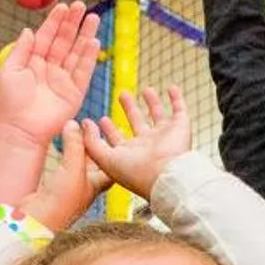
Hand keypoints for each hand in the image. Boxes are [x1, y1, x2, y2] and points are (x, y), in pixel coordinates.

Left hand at [0, 1, 102, 149]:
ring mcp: (62, 81)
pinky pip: (84, 72)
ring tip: (93, 18)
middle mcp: (49, 69)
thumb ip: (21, 49)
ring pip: (76, 53)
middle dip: (73, 24)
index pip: (46, 37)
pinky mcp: (74, 93)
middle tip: (82, 5)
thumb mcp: (9, 70)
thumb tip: (29, 30)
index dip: (55, 21)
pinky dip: (89, 57)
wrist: (19, 129)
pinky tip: (94, 41)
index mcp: (32, 62)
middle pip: (64, 41)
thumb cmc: (9, 103)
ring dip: (85, 35)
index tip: (63, 6)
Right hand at [26, 128, 107, 233]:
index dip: (111, 145)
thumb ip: (74, 145)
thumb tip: (73, 123)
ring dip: (77, 147)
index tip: (106, 128)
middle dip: (92, 142)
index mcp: (98, 184)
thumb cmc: (62, 201)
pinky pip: (63, 166)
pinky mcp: (56, 188)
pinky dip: (64, 154)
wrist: (37, 222)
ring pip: (78, 162)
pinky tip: (60, 145)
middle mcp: (87, 186)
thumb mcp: (73, 168)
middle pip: (94, 160)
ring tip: (73, 129)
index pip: (111, 162)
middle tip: (87, 125)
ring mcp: (71, 188)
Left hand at [80, 86, 190, 200]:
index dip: (109, 130)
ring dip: (152, 102)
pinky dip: (177, 99)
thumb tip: (84, 123)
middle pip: (137, 123)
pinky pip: (180, 110)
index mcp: (130, 154)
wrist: (166, 176)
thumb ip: (91, 142)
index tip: (101, 119)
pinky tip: (172, 88)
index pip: (118, 139)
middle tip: (122, 95)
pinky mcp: (180, 128)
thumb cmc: (136, 173)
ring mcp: (165, 136)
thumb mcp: (104, 159)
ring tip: (146, 89)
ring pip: (158, 115)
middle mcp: (148, 146)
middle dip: (129, 109)